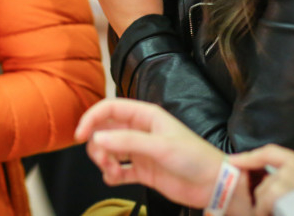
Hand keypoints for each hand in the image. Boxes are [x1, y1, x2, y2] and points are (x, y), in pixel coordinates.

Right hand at [76, 99, 241, 208]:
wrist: (213, 184)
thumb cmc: (194, 157)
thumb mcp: (160, 146)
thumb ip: (128, 141)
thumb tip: (97, 137)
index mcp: (146, 116)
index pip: (110, 108)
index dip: (92, 118)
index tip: (80, 135)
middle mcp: (141, 131)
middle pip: (105, 130)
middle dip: (98, 145)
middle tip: (104, 160)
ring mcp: (140, 152)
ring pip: (109, 151)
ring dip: (104, 161)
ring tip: (114, 171)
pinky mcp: (142, 171)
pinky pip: (117, 171)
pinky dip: (112, 175)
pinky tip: (117, 179)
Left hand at [230, 145, 293, 215]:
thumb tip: (276, 186)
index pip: (271, 152)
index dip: (251, 157)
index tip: (234, 160)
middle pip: (266, 180)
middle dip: (265, 198)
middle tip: (273, 210)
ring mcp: (285, 178)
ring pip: (262, 194)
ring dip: (267, 209)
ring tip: (282, 213)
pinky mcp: (278, 191)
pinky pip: (261, 204)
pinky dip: (264, 213)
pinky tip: (278, 214)